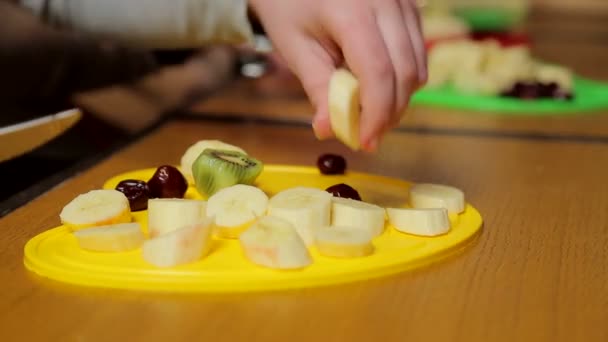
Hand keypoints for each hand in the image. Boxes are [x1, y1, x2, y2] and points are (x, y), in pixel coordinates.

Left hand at [249, 0, 426, 150]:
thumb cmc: (289, 4)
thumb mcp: (295, 46)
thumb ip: (318, 88)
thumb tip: (330, 131)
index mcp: (353, 11)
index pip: (379, 73)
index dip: (376, 115)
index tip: (366, 142)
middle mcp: (388, 2)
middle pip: (406, 73)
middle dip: (390, 112)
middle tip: (368, 134)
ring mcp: (404, 1)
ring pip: (418, 65)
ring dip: (399, 98)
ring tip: (370, 112)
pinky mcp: (409, 5)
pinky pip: (418, 51)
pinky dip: (403, 77)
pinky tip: (377, 85)